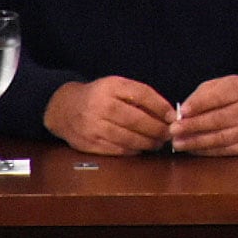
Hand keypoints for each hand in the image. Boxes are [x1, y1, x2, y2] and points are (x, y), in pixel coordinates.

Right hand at [44, 76, 173, 154]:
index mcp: (111, 86)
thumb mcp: (117, 87)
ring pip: (127, 137)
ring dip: (147, 142)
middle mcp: (101, 105)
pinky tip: (140, 149)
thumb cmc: (99, 97)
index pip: (142, 94)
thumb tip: (168, 113)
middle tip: (169, 134)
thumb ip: (140, 96)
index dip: (161, 107)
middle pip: (136, 119)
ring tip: (158, 143)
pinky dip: (131, 150)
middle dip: (157, 129)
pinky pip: (116, 149)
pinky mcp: (88, 143)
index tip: (173, 116)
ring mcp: (93, 126)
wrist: (63, 108)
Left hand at [169, 75, 237, 155]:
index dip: (200, 104)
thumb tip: (182, 114)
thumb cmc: (235, 96)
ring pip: (222, 137)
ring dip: (197, 142)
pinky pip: (226, 150)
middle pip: (219, 119)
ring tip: (178, 143)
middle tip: (173, 131)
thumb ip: (200, 97)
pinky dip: (207, 151)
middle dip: (194, 126)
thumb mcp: (220, 86)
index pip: (219, 96)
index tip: (181, 112)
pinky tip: (193, 149)